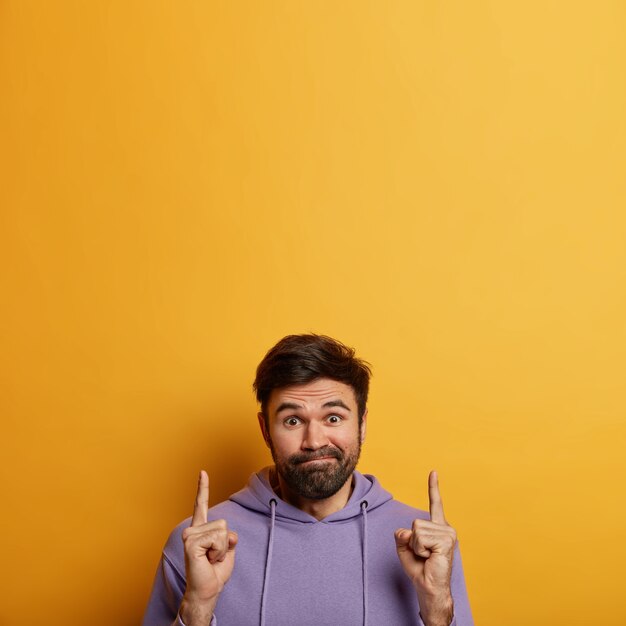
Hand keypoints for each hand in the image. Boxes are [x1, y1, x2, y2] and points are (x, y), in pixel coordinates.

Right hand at [179, 471, 237, 625]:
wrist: (207, 590)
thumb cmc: (215, 572)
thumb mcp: (228, 550)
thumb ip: (229, 536)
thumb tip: (230, 534)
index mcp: (201, 529)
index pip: (201, 504)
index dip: (203, 488)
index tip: (202, 472)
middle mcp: (193, 529)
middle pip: (224, 524)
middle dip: (226, 543)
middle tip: (213, 557)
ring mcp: (190, 535)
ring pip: (222, 531)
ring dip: (222, 549)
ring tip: (209, 559)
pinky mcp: (190, 542)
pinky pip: (217, 540)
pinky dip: (218, 552)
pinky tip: (206, 560)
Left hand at [394, 471, 455, 625]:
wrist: (429, 588)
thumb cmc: (420, 570)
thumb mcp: (405, 548)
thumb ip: (402, 535)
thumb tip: (406, 530)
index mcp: (437, 528)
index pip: (435, 504)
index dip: (433, 487)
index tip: (433, 472)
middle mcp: (445, 528)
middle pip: (414, 523)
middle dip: (412, 541)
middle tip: (423, 555)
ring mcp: (448, 534)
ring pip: (416, 530)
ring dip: (416, 546)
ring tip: (427, 557)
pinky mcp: (446, 541)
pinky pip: (420, 538)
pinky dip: (419, 549)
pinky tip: (430, 558)